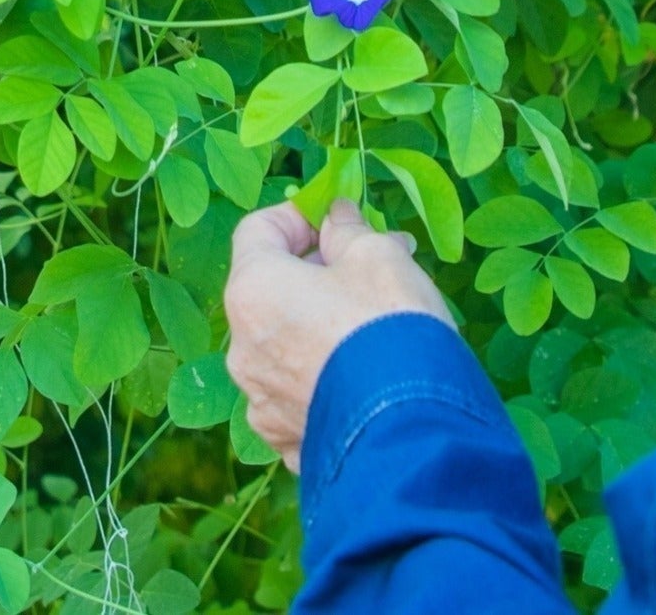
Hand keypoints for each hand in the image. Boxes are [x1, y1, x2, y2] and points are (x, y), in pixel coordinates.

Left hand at [223, 198, 453, 471]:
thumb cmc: (388, 326)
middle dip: (319, 270)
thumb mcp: (378, 256)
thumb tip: (335, 218)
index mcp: (252, 292)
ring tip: (377, 319)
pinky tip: (366, 372)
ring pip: (286, 345)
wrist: (413, 431)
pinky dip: (325, 375)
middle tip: (372, 264)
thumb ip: (347, 230)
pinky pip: (300, 393)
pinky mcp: (288, 441)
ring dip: (322, 323)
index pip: (257, 230)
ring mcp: (261, 401)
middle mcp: (242, 348)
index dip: (297, 216)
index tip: (336, 219)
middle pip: (271, 290)